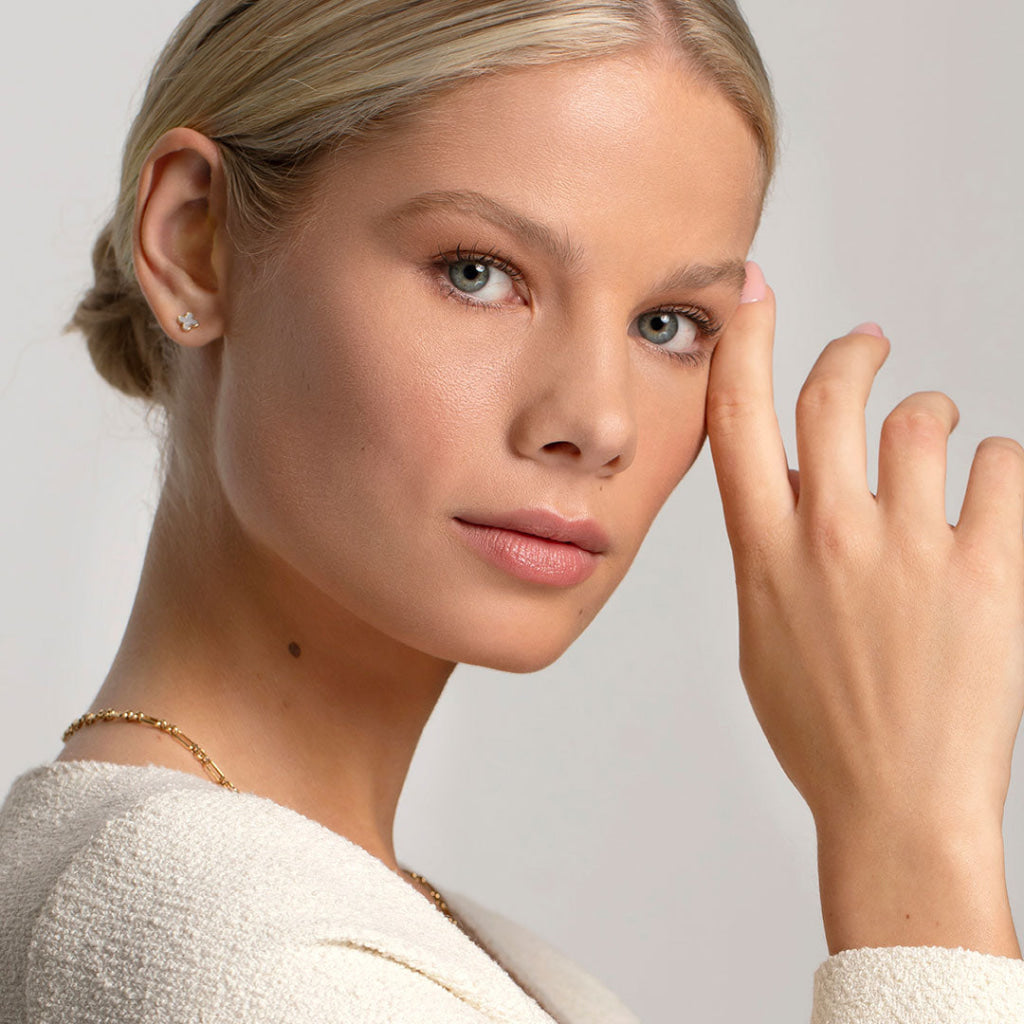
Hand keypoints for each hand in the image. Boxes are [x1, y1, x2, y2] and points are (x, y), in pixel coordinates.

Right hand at [705, 263, 1023, 955]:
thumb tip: (792, 485)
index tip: (753, 294)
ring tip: (940, 443)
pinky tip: (992, 494)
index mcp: (765, 552)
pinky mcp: (988, 572)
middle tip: (869, 347)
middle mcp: (830, 537)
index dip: (743, 340)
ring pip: (923, 420)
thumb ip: (768, 551)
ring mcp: (909, 551)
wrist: (897, 807)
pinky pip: (1005, 467)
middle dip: (852, 355)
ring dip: (931, 418)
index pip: (739, 417)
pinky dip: (1001, 468)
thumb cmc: (824, 730)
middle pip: (833, 393)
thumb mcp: (763, 632)